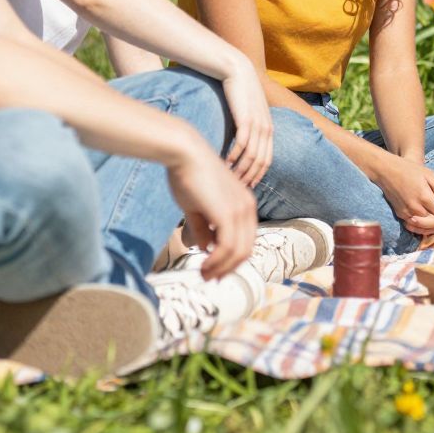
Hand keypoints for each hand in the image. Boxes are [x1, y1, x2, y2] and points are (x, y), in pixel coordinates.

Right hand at [167, 141, 258, 278]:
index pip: (246, 240)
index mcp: (245, 204)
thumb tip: (205, 248)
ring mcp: (240, 211)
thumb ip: (204, 228)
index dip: (232, 259)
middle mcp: (248, 208)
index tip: (215, 271)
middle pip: (246, 250)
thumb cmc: (188, 175)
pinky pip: (227, 248)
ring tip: (204, 275)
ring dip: (221, 268)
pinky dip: (217, 261)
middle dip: (228, 268)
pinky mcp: (228, 214)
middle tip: (209, 279)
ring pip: (238, 252)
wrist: (185, 153)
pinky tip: (204, 265)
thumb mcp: (197, 207)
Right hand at [218, 66, 273, 188]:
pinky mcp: (246, 118)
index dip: (258, 175)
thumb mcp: (247, 114)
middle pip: (262, 162)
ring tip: (230, 180)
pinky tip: (225, 163)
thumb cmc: (239, 94)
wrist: (237, 71)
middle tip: (237, 189)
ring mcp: (258, 124)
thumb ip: (246, 130)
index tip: (246, 187)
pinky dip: (234, 156)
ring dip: (241, 170)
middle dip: (250, 177)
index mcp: (269, 129)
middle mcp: (267, 128)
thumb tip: (238, 149)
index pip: (268, 160)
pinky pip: (242, 144)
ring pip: (253, 156)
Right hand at [371, 153, 433, 233]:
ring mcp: (406, 212)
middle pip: (433, 222)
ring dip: (430, 223)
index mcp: (424, 196)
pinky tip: (424, 219)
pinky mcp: (400, 215)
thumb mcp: (430, 175)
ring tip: (433, 214)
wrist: (388, 171)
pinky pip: (413, 226)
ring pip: (423, 227)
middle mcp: (414, 207)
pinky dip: (420, 226)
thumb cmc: (411, 170)